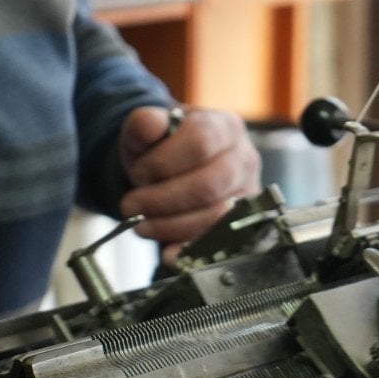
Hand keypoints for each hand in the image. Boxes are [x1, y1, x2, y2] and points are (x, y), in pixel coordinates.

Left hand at [117, 105, 260, 260]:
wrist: (178, 171)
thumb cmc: (165, 150)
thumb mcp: (149, 132)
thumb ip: (144, 124)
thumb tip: (148, 124)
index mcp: (224, 127)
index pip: (200, 143)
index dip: (163, 162)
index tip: (138, 173)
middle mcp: (244, 160)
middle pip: (208, 185)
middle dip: (163, 200)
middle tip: (131, 206)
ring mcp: (247, 195)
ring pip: (214, 217)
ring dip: (170, 225)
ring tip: (142, 225)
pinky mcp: (241, 226)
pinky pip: (220, 244)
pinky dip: (191, 250)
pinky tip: (169, 253)